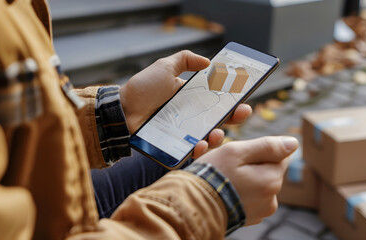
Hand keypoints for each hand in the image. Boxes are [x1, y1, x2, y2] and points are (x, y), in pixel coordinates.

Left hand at [120, 50, 251, 157]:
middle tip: (242, 113)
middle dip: (234, 119)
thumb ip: (184, 60)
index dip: (233, 101)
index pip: (218, 102)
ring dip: (218, 137)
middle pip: (218, 121)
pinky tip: (199, 145)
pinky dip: (197, 151)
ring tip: (217, 133)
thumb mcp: (164, 67)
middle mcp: (190, 118)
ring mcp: (183, 134)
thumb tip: (208, 61)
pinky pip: (189, 153)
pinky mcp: (174, 148)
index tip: (244, 99)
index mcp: (191, 101)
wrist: (121, 110)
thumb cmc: (142, 89)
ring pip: (208, 139)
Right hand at [196, 136, 298, 224]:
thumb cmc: (212, 176)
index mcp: (272, 180)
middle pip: (267, 170)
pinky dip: (239, 192)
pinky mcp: (249, 218)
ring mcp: (260, 211)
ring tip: (224, 180)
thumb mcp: (237, 152)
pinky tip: (224, 191)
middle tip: (227, 167)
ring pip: (257, 183)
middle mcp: (271, 199)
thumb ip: (267, 146)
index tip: (239, 154)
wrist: (191, 206)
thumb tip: (293, 143)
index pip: (278, 155)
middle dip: (251, 164)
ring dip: (244, 178)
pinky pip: (249, 197)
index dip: (257, 150)